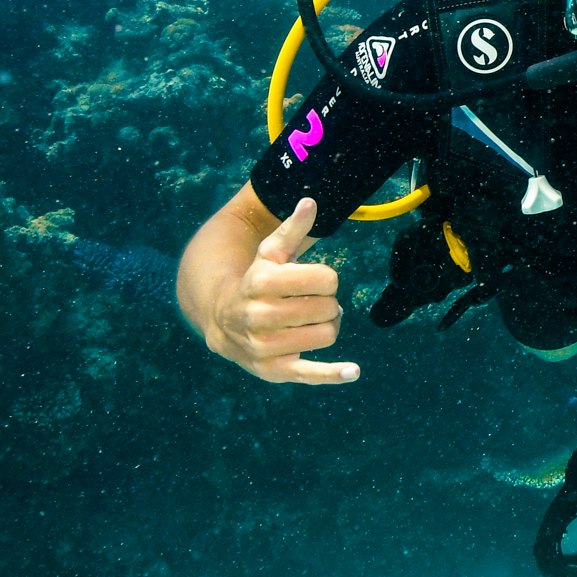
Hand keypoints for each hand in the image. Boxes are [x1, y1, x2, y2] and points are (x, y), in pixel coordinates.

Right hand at [203, 198, 359, 382]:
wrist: (223, 321)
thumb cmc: (257, 281)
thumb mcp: (270, 253)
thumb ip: (292, 229)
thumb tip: (310, 202)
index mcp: (262, 283)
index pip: (327, 279)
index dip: (326, 279)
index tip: (311, 281)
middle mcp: (261, 316)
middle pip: (330, 308)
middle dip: (326, 303)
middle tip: (308, 302)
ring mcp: (267, 346)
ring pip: (328, 334)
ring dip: (326, 326)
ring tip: (306, 321)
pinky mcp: (275, 370)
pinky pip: (311, 373)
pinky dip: (333, 374)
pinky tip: (353, 372)